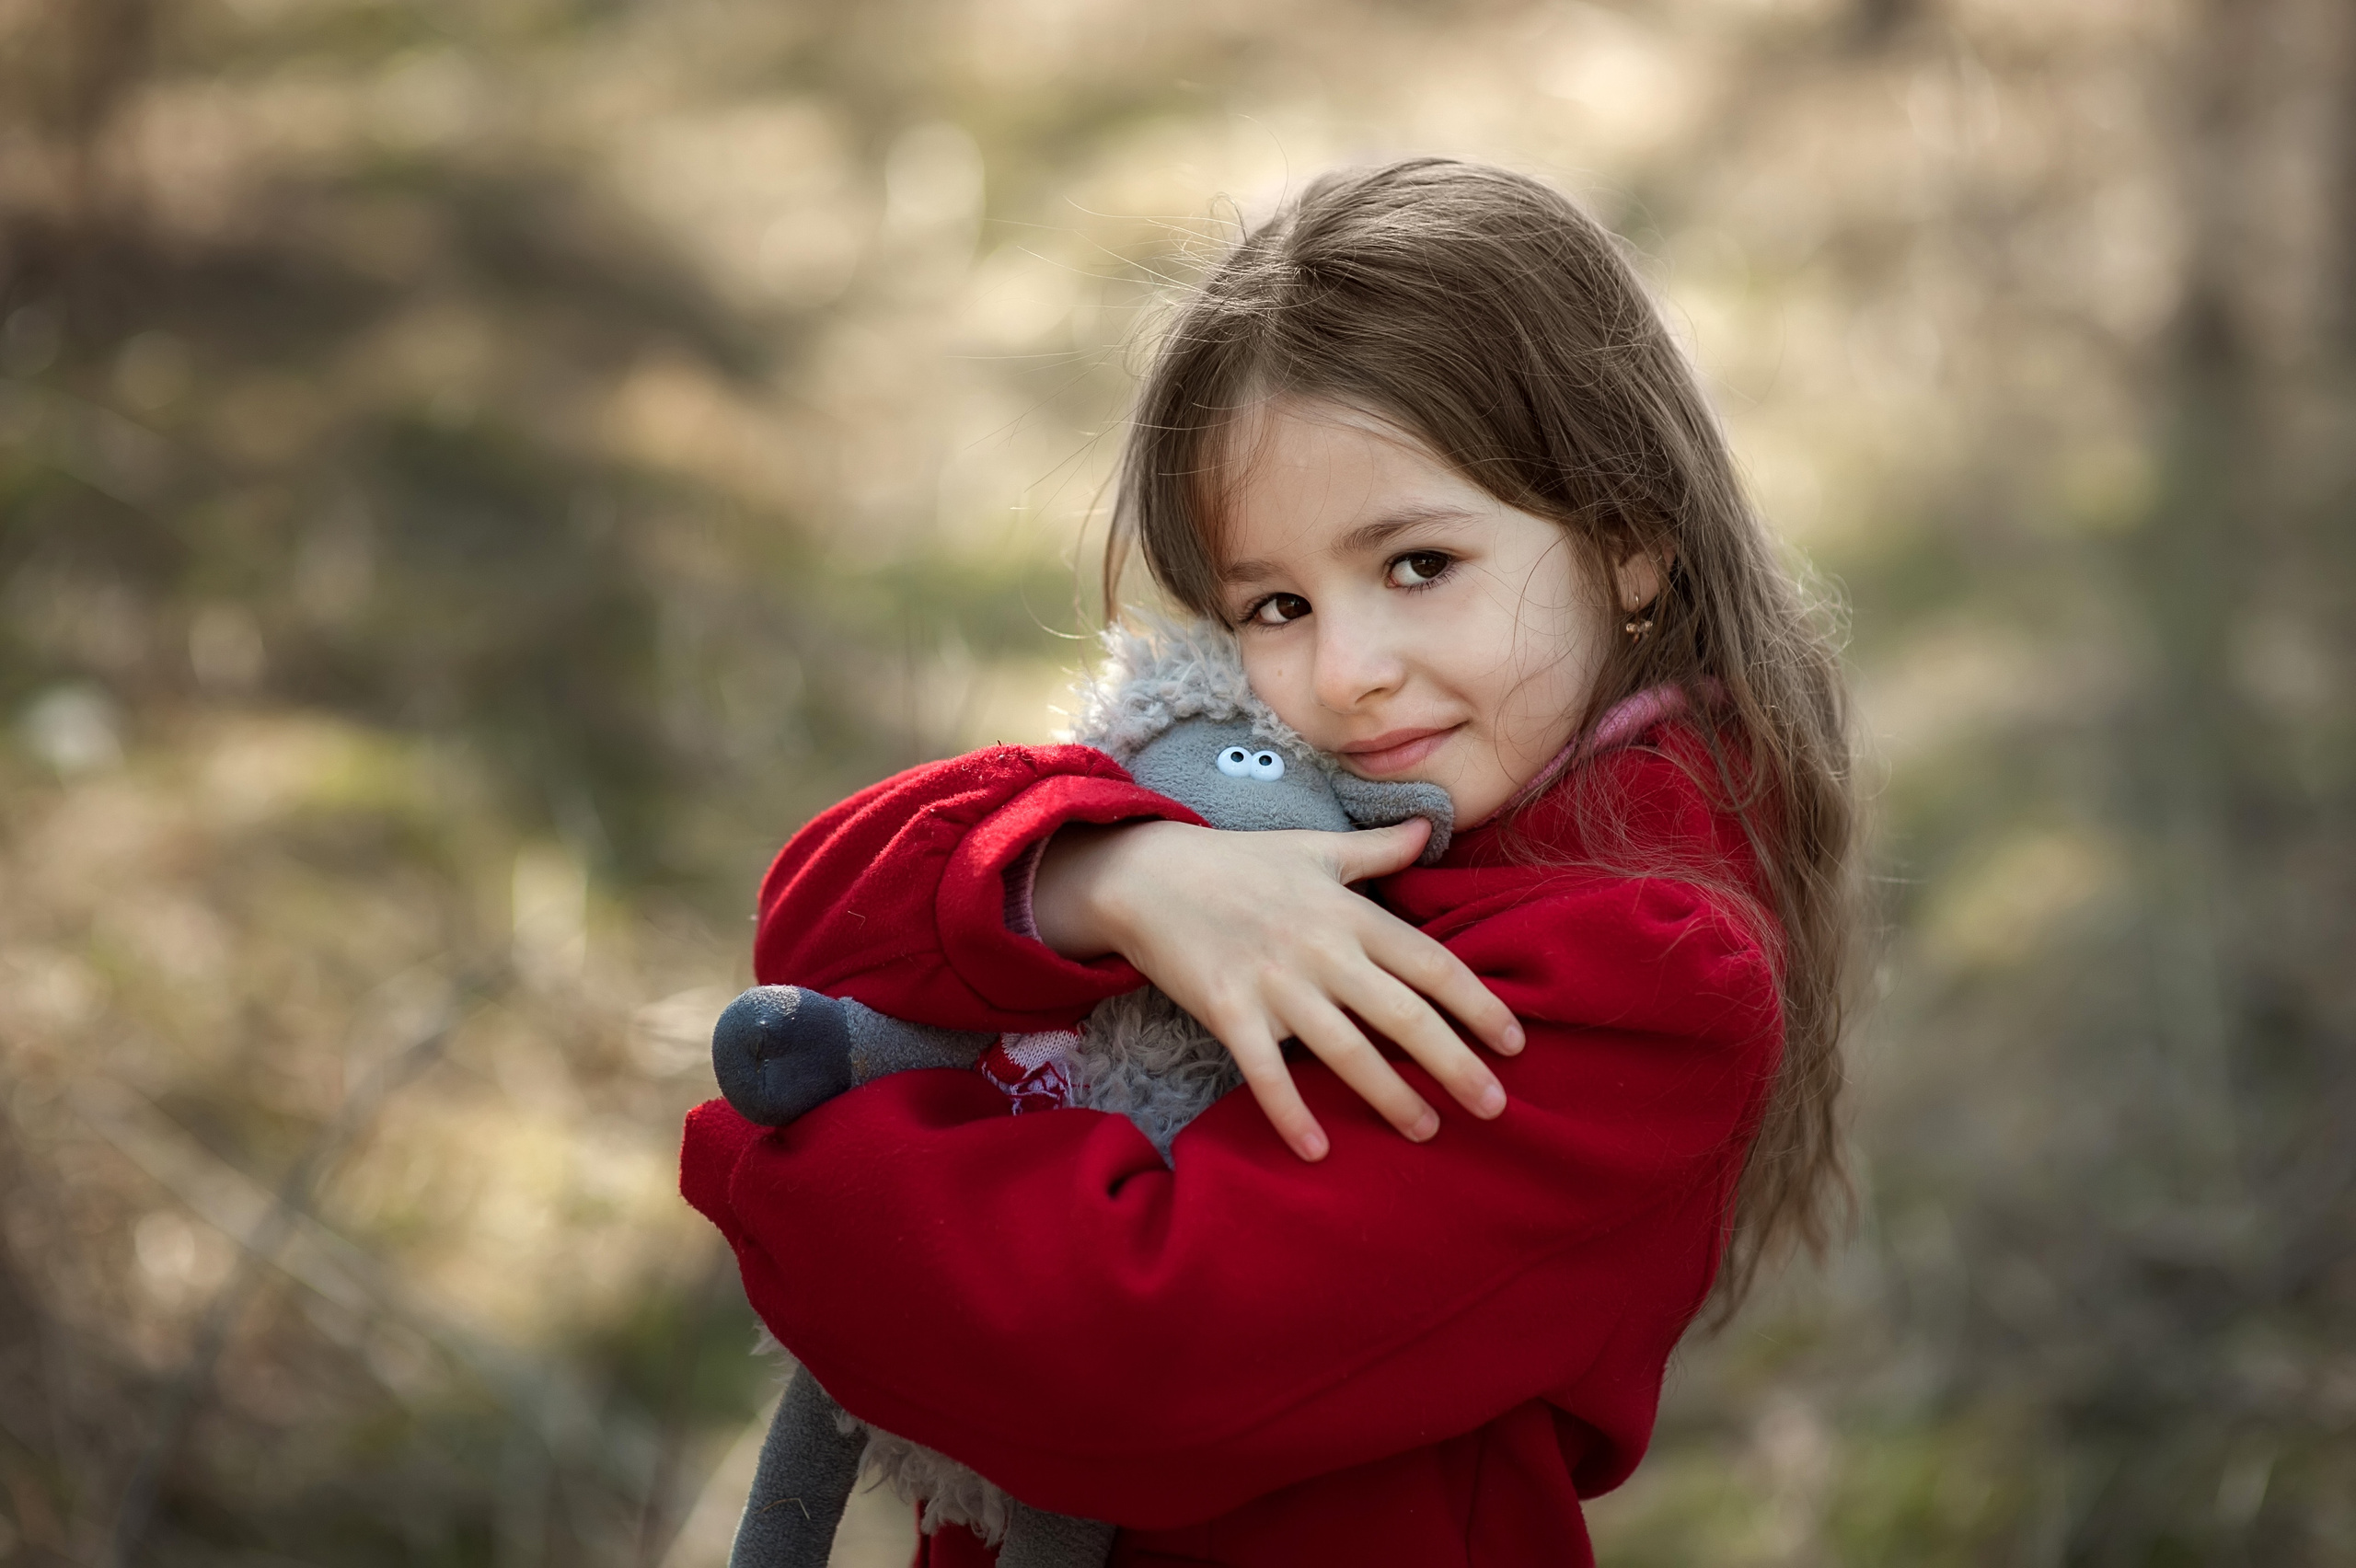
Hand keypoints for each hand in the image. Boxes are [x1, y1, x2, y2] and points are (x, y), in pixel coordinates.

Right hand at [1032, 818, 1525, 1159]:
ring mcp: (1273, 982)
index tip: (1514, 1042)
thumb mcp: (1314, 848)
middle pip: (1401, 1013)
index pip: (1429, 962)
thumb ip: (1377, 849)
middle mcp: (1320, 948)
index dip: (1476, 1003)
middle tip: (1494, 1106)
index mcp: (1348, 911)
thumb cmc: (1238, 862)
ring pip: (1344, 1049)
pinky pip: (1265, 1071)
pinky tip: (1318, 1150)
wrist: (1147, 874)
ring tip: (1427, 1130)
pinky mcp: (1227, 1009)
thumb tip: (1429, 827)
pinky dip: (1290, 1111)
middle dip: (1453, 1062)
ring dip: (1389, 1095)